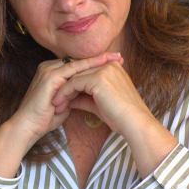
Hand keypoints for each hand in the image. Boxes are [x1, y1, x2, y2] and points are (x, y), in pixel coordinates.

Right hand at [9, 52, 124, 146]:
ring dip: (97, 59)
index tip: (113, 63)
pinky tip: (102, 63)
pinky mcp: (50, 77)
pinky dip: (89, 66)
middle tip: (119, 56)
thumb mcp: (63, 103)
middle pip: (79, 61)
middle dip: (100, 59)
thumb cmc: (43, 119)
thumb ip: (73, 95)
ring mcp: (49, 70)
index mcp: (52, 73)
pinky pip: (73, 69)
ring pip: (78, 63)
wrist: (27, 126)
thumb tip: (85, 95)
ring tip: (114, 57)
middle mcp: (49, 67)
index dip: (95, 64)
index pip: (77, 66)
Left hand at [51, 59, 177, 177]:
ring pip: (74, 77)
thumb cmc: (120, 117)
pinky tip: (58, 105)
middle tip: (54, 101)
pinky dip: (64, 94)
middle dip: (64, 88)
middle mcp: (108, 65)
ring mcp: (104, 70)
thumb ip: (85, 97)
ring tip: (54, 105)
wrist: (134, 123)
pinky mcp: (98, 78)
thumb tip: (69, 99)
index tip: (60, 98)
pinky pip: (73, 83)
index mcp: (112, 67)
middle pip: (78, 73)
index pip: (85, 72)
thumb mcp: (99, 103)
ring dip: (62, 92)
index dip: (71, 85)